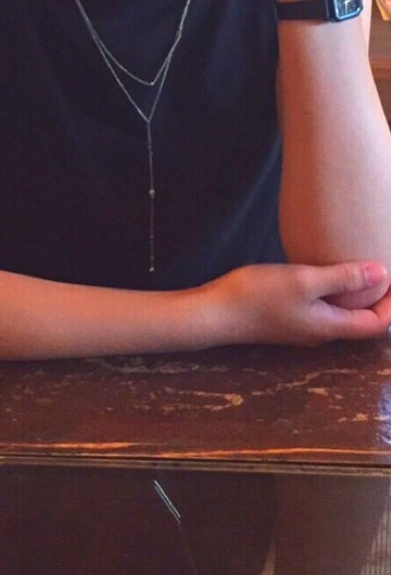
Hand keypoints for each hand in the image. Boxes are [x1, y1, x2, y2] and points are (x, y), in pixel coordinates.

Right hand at [200, 261, 389, 346]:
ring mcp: (301, 326)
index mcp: (329, 327)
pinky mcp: (287, 317)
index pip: (376, 324)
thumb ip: (344, 278)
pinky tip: (322, 272)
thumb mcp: (304, 281)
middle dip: (375, 297)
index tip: (391, 276)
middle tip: (377, 265)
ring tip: (354, 265)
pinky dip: (331, 292)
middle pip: (360, 321)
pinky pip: (321, 307)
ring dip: (353, 293)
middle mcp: (320, 332)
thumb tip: (383, 274)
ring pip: (340, 313)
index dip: (392, 304)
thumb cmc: (257, 296)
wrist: (215, 312)